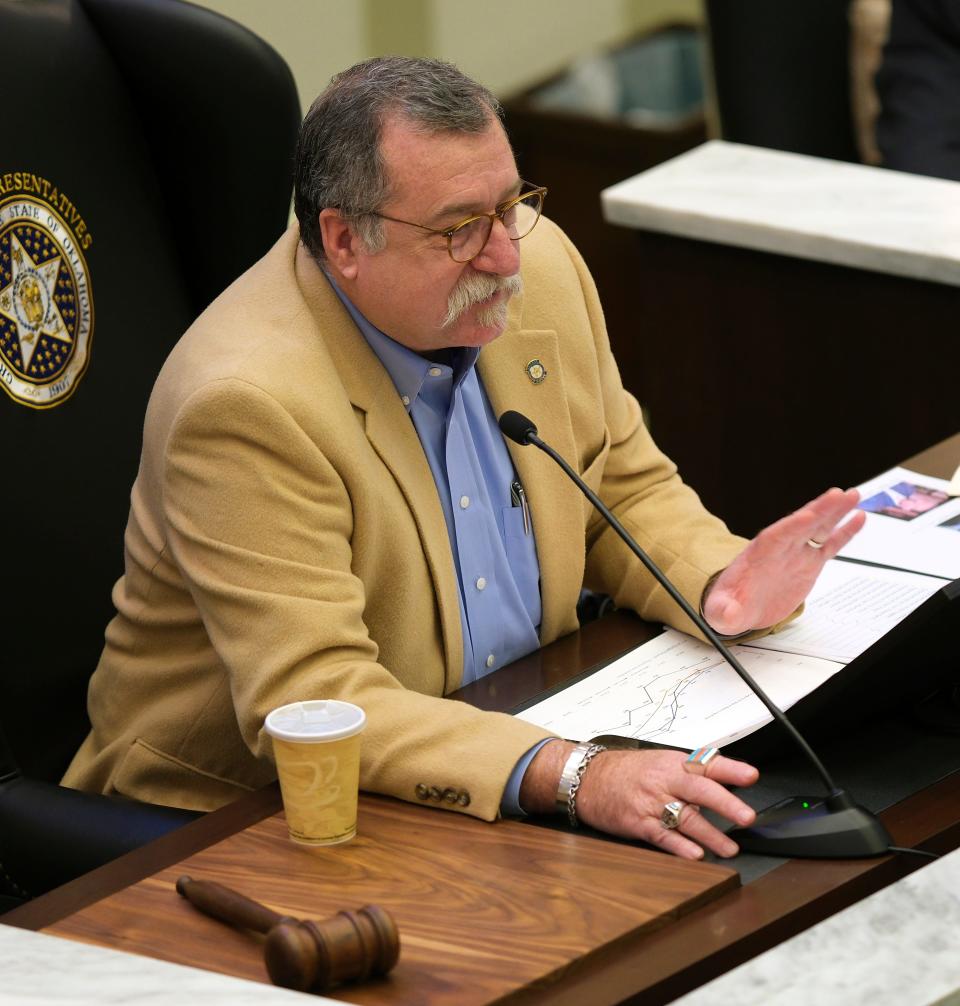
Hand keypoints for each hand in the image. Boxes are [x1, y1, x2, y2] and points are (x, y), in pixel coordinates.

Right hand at [520, 741, 757, 858]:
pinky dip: (679, 846)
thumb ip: (689, 773)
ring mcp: (650, 801)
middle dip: (726, 803)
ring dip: (710, 834)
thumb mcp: (658, 762)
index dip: (730, 769)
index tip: (752, 776)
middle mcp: (663, 780)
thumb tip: (725, 783)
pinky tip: (695, 855)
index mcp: (672, 762)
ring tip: (730, 848)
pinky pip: (661, 835)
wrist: (586, 777)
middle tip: (747, 817)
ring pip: (684, 817)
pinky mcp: (636, 821)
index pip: (706, 763)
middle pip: (699, 789)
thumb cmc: (625, 771)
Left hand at [703, 487, 865, 636]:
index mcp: (757, 555)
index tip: (807, 515)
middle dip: (818, 510)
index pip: (775, 537)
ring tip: (852, 496)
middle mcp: (779, 549)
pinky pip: (829, 545)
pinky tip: (858, 518)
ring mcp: (795, 554)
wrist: (740, 608)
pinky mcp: (808, 563)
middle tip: (838, 495)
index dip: (791, 526)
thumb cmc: (729, 605)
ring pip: (817, 529)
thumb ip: (723, 611)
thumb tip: (725, 614)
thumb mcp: (721, 611)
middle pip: (800, 525)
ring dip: (834, 512)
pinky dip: (844, 532)